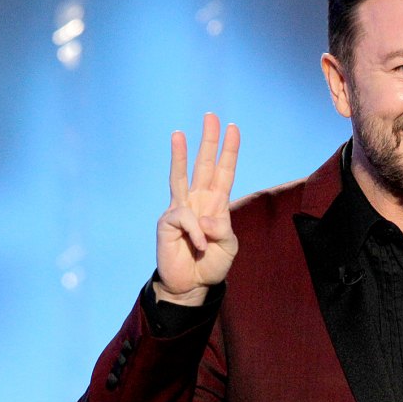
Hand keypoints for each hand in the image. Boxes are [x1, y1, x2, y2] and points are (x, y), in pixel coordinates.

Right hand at [155, 113, 240, 304]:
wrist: (192, 285)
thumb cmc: (210, 264)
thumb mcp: (229, 247)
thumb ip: (223, 230)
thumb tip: (205, 217)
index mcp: (216, 205)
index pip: (224, 173)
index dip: (229, 152)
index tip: (233, 129)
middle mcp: (198, 201)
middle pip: (204, 165)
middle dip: (208, 141)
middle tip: (211, 116)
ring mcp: (181, 209)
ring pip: (181, 177)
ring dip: (180, 155)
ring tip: (179, 133)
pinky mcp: (168, 221)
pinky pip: (186, 219)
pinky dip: (197, 234)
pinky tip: (198, 246)